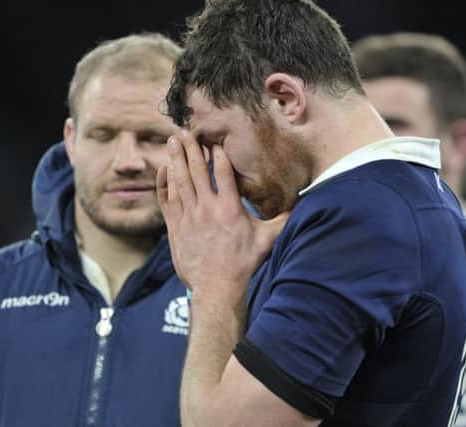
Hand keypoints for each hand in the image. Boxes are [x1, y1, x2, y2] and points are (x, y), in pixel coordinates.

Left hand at [157, 131, 288, 302]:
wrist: (217, 287)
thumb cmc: (243, 264)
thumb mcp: (267, 240)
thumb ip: (282, 220)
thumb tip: (302, 204)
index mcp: (229, 208)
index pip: (222, 172)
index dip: (218, 152)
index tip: (214, 138)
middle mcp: (207, 208)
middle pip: (197, 170)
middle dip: (191, 148)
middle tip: (186, 131)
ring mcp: (188, 217)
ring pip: (179, 181)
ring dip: (175, 159)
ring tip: (173, 141)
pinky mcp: (175, 228)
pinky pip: (167, 200)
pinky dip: (164, 183)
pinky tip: (163, 170)